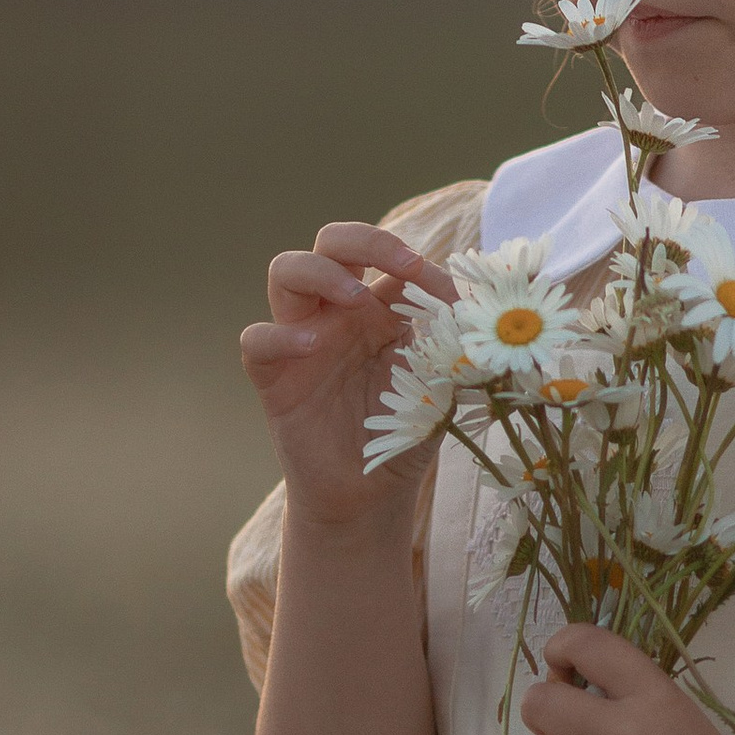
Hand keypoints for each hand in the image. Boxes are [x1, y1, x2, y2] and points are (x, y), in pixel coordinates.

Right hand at [241, 222, 454, 529]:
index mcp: (381, 307)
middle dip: (366, 240)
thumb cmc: (408, 432)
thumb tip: (478, 306)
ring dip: (322, 273)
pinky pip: (256, 340)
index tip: (452, 295)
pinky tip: (311, 346)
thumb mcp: (443, 381)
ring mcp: (302, 339)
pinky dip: (279, 336)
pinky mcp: (273, 377)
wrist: (371, 494)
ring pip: (286, 271)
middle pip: (331, 242)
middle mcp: (338, 313)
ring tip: (357, 298)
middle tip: (403, 265)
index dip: (420, 264)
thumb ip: (455, 342)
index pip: (390, 259)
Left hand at [522, 626, 734, 734]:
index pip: (588, 644)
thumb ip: (627, 697)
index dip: (560, 648)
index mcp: (654, 694)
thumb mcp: (679, 715)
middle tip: (561, 733)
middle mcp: (628, 730)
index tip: (559, 667)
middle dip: (541, 716)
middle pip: (541, 703)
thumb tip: (563, 686)